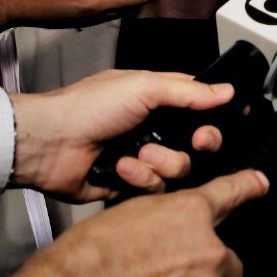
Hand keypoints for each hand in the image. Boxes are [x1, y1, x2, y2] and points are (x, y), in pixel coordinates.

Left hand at [10, 68, 231, 200]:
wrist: (49, 144)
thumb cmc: (87, 107)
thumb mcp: (144, 87)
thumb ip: (189, 91)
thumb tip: (226, 90)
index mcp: (159, 101)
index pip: (202, 107)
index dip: (217, 116)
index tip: (227, 120)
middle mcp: (155, 129)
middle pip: (201, 143)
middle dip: (201, 142)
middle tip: (195, 140)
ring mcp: (145, 158)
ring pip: (182, 169)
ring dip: (163, 161)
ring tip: (138, 153)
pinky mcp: (131, 185)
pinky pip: (157, 189)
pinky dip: (140, 179)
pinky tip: (120, 168)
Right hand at [45, 169, 267, 276]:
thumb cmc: (87, 255)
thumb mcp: (128, 213)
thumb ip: (162, 221)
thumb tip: (168, 234)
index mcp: (191, 213)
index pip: (234, 192)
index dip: (250, 186)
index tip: (260, 184)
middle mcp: (210, 250)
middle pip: (233, 264)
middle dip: (214, 274)